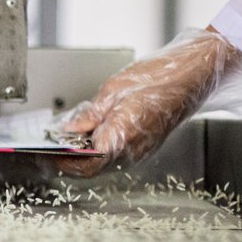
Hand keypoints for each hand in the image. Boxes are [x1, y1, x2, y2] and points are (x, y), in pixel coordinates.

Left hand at [58, 28, 241, 170]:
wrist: (195, 73)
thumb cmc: (160, 77)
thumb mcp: (114, 90)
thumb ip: (89, 115)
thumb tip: (68, 131)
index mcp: (121, 138)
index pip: (85, 165)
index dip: (62, 161)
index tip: (46, 153)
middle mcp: (132, 151)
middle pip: (92, 168)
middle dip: (69, 160)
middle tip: (50, 149)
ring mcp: (141, 150)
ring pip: (104, 163)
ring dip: (83, 155)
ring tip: (65, 141)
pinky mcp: (145, 144)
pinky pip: (117, 153)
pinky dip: (99, 148)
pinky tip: (89, 135)